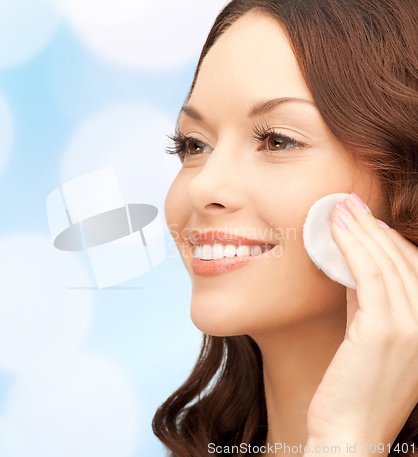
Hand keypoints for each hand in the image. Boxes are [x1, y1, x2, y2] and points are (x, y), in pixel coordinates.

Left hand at [306, 193, 417, 450]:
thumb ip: (368, 302)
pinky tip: (337, 230)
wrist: (349, 432)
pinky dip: (353, 247)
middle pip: (404, 261)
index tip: (366, 219)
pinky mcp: (387, 331)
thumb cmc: (355, 386)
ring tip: (340, 208)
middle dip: (374, 227)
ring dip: (362, 230)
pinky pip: (369, 276)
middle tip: (350, 203)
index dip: (390, 240)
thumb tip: (354, 265)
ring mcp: (413, 328)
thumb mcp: (369, 336)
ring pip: (387, 263)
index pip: (414, 270)